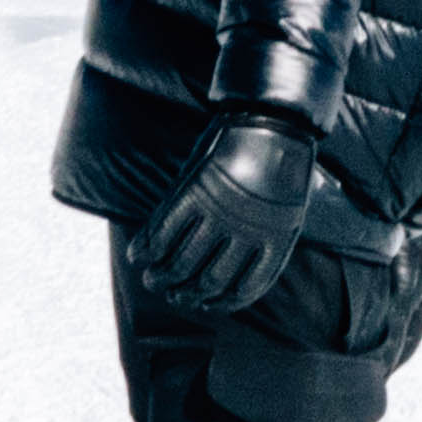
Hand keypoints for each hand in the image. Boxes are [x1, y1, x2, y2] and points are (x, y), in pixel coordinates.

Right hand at [135, 114, 318, 313]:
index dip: (223, 303)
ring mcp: (219, 211)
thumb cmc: (279, 162)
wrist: (273, 117)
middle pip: (208, 280)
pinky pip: (164, 232)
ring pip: (182, 262)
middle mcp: (248, 230)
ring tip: (152, 280)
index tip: (206, 305)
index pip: (247, 289)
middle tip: (172, 294)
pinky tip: (137, 255)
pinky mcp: (194, 191)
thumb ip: (263, 236)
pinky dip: (147, 248)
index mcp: (276, 239)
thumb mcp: (284, 205)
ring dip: (162, 277)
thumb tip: (237, 267)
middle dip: (186, 294)